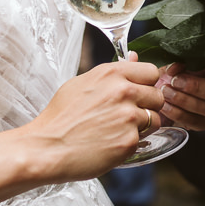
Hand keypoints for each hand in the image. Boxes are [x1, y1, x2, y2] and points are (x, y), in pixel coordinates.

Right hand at [25, 59, 164, 181]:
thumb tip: (135, 57)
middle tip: (127, 116)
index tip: (138, 93)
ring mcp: (128, 116)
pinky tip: (111, 143)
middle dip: (147, 106)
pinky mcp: (129, 141)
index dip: (146, 84)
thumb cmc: (60, 117)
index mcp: (112, 73)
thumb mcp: (82, 83)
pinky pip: (143, 140)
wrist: (46, 148)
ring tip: (118, 130)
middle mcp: (123, 91)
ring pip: (155, 119)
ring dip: (142, 126)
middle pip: (158, 96)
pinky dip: (131, 143)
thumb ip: (113, 72)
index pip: (151, 72)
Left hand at [156, 63, 204, 130]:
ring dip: (186, 101)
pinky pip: (197, 123)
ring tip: (167, 92)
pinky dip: (180, 115)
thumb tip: (175, 68)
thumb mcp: (181, 61)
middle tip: (176, 81)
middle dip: (197, 87)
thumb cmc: (178, 70)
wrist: (168, 87)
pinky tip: (166, 107)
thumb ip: (181, 61)